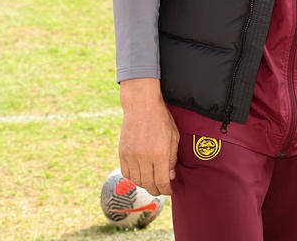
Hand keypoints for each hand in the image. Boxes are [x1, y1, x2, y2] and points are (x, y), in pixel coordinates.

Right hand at [118, 78, 178, 195]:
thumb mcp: (173, 137)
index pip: (162, 181)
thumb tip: (170, 177)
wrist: (141, 105)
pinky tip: (140, 174)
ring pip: (137, 180)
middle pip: (149, 184)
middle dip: (156, 190)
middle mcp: (144, 157)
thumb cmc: (161, 119)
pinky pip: (126, 173)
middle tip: (161, 189)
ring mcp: (131, 155)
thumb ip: (172, 158)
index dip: (167, 190)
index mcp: (160, 153)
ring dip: (145, 184)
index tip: (170, 191)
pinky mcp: (122, 153)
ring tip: (152, 182)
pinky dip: (133, 177)